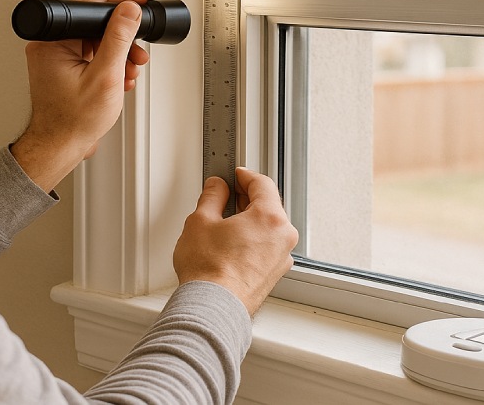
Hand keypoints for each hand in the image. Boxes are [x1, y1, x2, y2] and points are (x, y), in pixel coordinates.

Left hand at [11, 0, 150, 191]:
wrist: (61, 147)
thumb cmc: (73, 120)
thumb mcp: (105, 76)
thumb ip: (118, 39)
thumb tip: (129, 10)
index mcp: (52, 41)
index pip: (88, 6)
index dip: (119, 5)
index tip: (137, 6)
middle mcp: (49, 45)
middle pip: (94, 24)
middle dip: (122, 39)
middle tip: (137, 52)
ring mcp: (55, 57)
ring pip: (95, 40)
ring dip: (118, 54)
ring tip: (129, 71)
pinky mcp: (63, 69)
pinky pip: (90, 55)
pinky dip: (108, 64)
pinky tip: (119, 79)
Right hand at [172, 168, 298, 315]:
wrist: (213, 308)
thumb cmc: (209, 270)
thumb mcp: (200, 221)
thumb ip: (211, 196)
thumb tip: (216, 187)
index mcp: (271, 218)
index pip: (263, 183)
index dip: (244, 175)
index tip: (233, 174)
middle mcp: (283, 237)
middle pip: (268, 205)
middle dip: (246, 198)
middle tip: (225, 195)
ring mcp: (281, 258)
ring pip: (268, 228)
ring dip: (249, 220)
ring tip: (223, 223)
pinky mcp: (274, 275)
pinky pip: (266, 247)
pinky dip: (252, 240)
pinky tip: (230, 244)